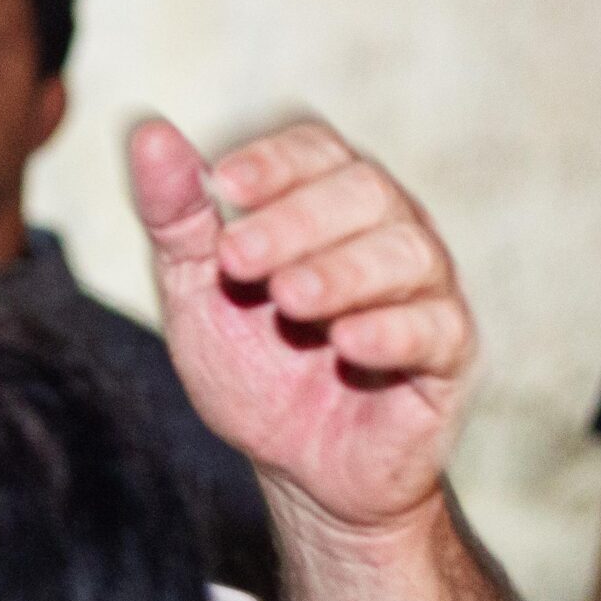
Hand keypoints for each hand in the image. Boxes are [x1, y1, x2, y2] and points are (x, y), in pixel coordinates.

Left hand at [129, 117, 474, 533]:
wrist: (297, 467)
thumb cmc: (254, 367)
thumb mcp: (198, 291)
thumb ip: (177, 218)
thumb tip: (151, 133)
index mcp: (327, 206)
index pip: (317, 152)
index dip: (276, 161)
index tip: (225, 185)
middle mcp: (387, 233)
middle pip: (363, 192)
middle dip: (296, 220)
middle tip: (236, 259)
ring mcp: (425, 291)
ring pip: (407, 252)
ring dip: (342, 270)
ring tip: (288, 299)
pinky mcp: (450, 354)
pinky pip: (438, 327)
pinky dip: (392, 329)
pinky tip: (347, 342)